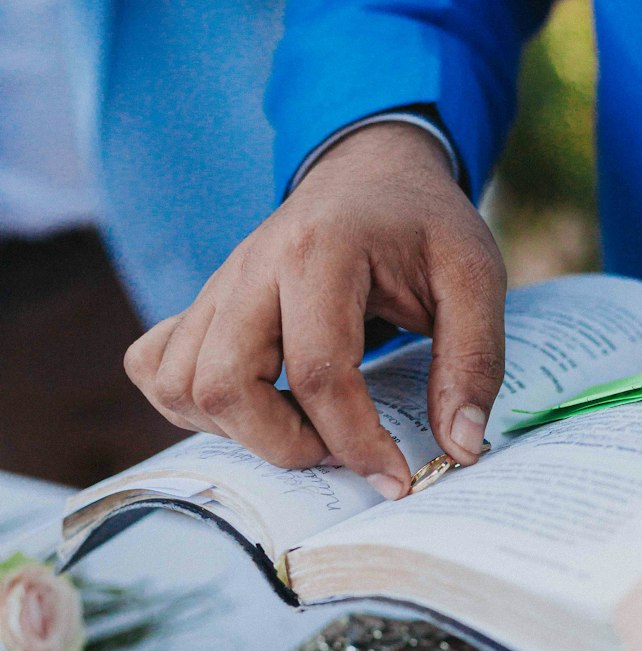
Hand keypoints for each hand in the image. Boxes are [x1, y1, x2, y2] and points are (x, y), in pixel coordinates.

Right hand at [124, 123, 506, 497]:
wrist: (373, 172)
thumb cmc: (423, 225)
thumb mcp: (475, 278)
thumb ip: (474, 360)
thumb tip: (460, 447)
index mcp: (321, 251)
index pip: (318, 372)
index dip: (356, 442)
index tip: (397, 478)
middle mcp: (252, 266)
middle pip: (223, 385)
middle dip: (285, 445)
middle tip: (342, 449)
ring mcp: (218, 285)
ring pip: (180, 383)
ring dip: (238, 431)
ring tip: (305, 429)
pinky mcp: (204, 303)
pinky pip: (156, 366)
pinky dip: (191, 404)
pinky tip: (254, 406)